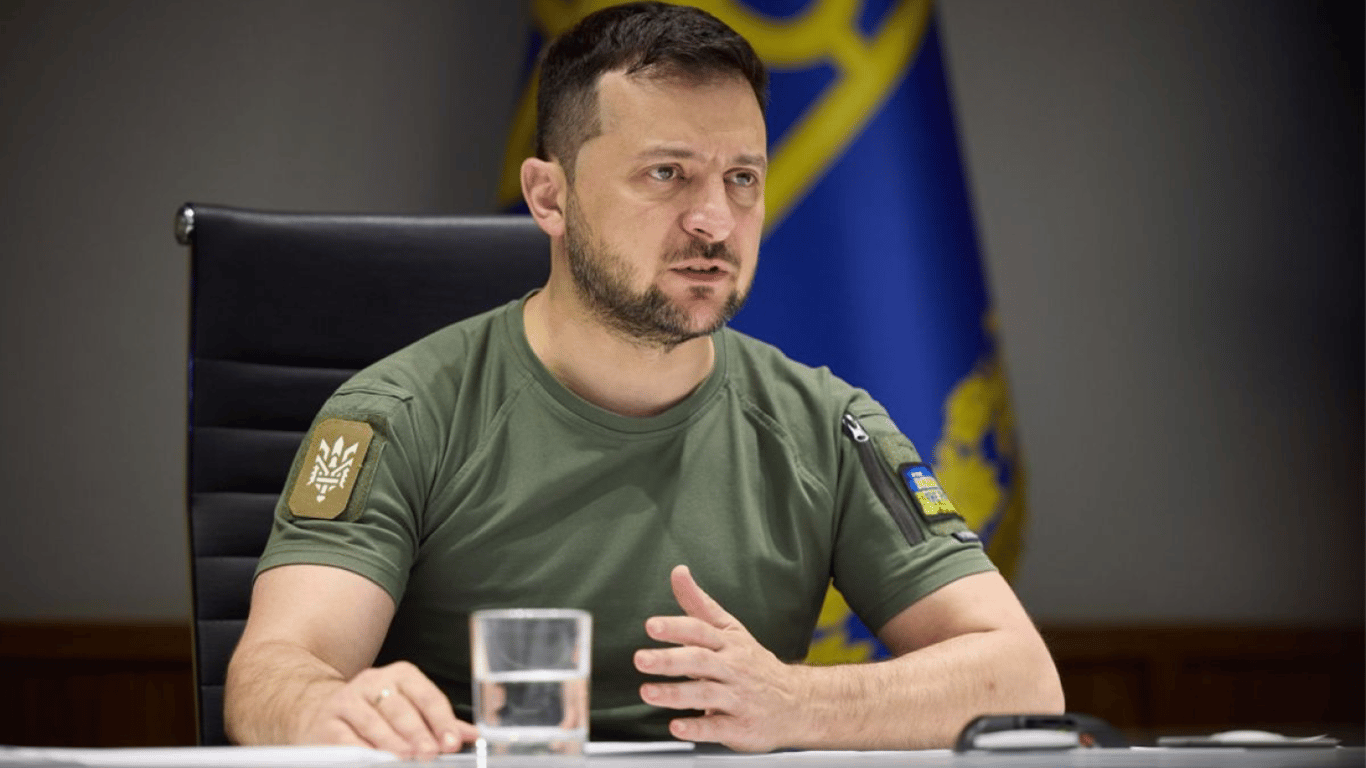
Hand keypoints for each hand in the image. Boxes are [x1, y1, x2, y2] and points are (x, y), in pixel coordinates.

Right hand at [295, 660, 476, 759]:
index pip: (426, 696)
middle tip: (430, 753)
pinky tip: (375, 759)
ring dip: (391, 743)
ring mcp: (348, 700)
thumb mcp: (409, 709)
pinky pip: (347, 739)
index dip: (441, 720)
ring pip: (373, 723)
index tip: (452, 742)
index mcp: (400, 676)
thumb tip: (472, 735)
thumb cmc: (375, 713)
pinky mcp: (327, 722)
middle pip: (400, 709)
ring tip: (406, 757)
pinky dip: (362, 751)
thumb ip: (438, 722)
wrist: (320, 711)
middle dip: (418, 733)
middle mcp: (373, 682)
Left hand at [633, 565, 811, 751]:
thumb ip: (699, 604)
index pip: (700, 630)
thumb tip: (678, 571)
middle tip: (640, 659)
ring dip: (676, 693)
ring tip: (647, 691)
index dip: (676, 627)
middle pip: (700, 661)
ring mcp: (738, 698)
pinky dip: (697, 728)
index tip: (651, 625)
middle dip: (669, 660)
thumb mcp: (731, 630)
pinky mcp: (740, 727)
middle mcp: (733, 669)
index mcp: (728, 643)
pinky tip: (677, 727)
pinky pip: (718, 728)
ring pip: (706, 694)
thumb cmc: (754, 664)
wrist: (798, 703)